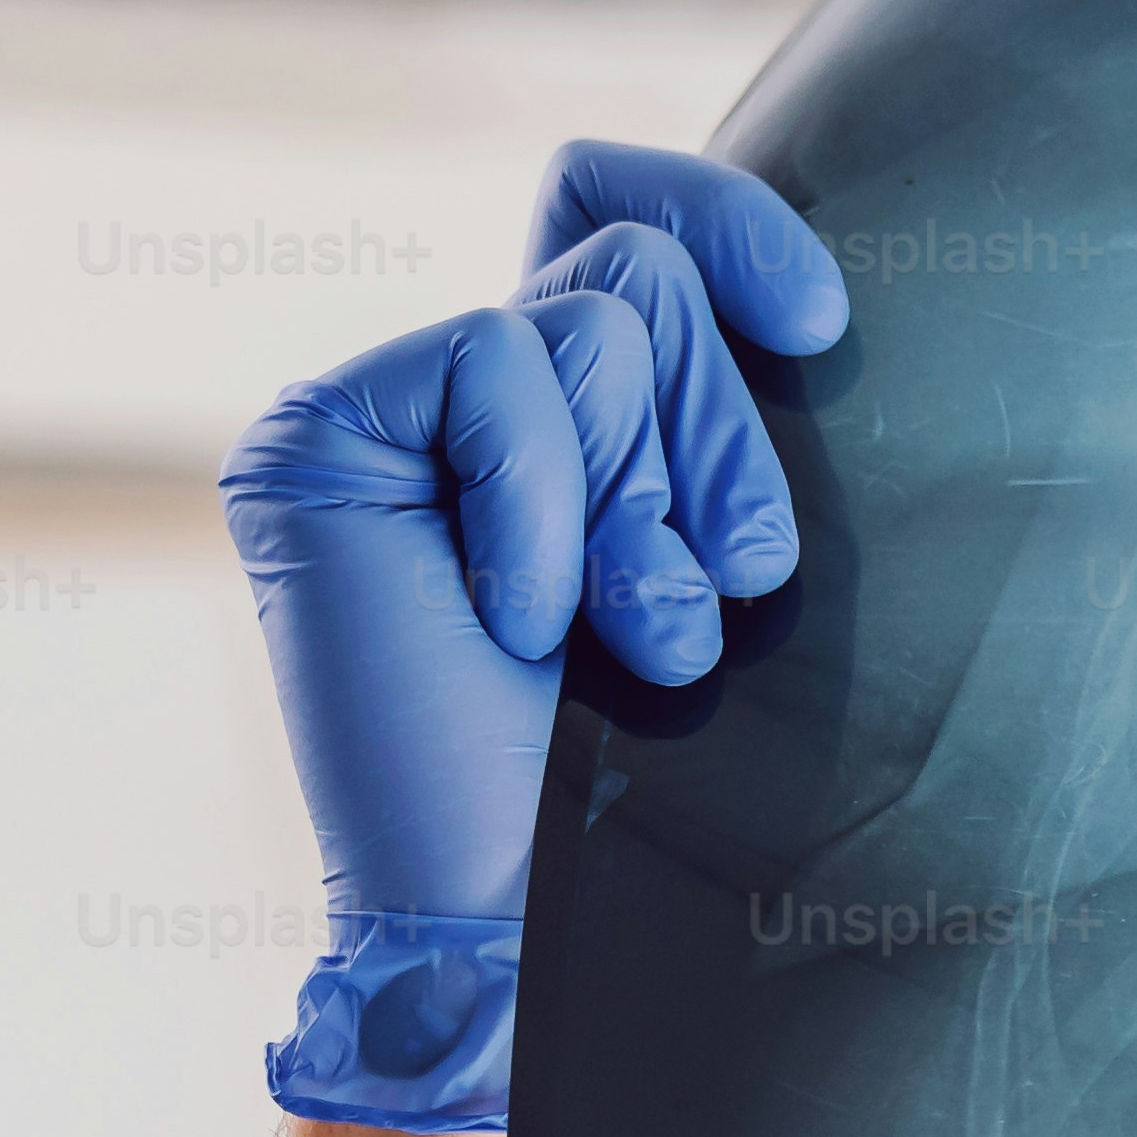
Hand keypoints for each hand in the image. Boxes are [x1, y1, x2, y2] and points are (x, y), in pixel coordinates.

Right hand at [218, 141, 848, 1128]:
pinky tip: (521, 620)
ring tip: (632, 641)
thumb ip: (712, 427)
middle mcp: (462, 400)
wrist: (528, 917)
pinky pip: (491, 358)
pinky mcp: (315, 436)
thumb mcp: (717, 560)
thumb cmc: (644, 777)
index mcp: (561, 417)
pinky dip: (545, 495)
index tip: (822, 326)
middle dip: (714, 430)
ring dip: (642, 494)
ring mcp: (378, 413)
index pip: (619, 219)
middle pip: (631, 272)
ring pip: (585, 316)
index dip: (722, 221)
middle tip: (718, 588)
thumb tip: (800, 309)